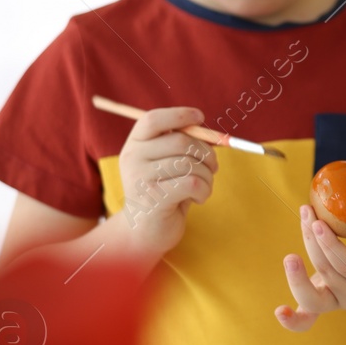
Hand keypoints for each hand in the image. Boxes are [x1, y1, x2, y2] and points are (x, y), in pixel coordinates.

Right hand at [116, 106, 217, 257]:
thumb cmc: (165, 190)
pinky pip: (194, 184)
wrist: (147, 230)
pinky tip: (198, 198)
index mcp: (135, 144)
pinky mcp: (155, 199)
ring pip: (191, 164)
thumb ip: (182, 144)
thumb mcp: (167, 163)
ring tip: (203, 186)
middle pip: (181, 141)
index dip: (179, 114)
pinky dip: (205, 191)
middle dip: (207, 153)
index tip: (200, 118)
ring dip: (208, 176)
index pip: (153, 119)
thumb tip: (212, 134)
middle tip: (213, 167)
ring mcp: (141, 179)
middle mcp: (132, 158)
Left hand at [275, 196, 345, 331]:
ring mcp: (338, 305)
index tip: (318, 223)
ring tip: (290, 258)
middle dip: (313, 242)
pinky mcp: (323, 308)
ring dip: (297, 278)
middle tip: (306, 213)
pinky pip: (306, 321)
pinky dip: (293, 321)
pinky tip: (279, 311)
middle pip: (329, 272)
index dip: (331, 246)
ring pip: (314, 294)